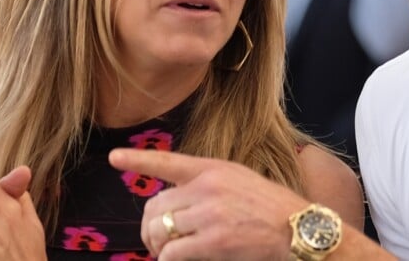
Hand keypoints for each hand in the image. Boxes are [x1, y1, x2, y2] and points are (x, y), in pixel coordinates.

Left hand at [109, 148, 307, 260]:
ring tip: (163, 252)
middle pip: (156, 206)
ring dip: (156, 246)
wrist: (294, 226)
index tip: (113, 157)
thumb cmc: (265, 203)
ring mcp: (210, 213)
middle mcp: (206, 186)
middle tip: (153, 240)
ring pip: (161, 229)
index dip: (137, 159)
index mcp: (210, 168)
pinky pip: (174, 253)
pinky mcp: (215, 240)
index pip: (166, 161)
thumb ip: (203, 182)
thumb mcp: (235, 177)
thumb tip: (171, 200)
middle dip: (149, 227)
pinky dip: (168, 260)